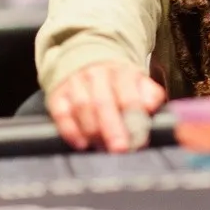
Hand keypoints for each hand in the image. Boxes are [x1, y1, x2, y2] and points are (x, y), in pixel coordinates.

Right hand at [48, 62, 164, 152]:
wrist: (90, 62)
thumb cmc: (118, 82)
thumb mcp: (139, 83)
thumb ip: (150, 94)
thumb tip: (150, 106)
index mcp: (121, 72)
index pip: (128, 94)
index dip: (133, 117)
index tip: (138, 138)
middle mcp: (97, 75)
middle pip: (103, 102)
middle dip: (112, 128)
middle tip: (120, 148)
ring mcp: (75, 83)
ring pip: (82, 107)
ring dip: (92, 131)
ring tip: (102, 147)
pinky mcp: (58, 94)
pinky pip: (61, 113)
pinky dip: (70, 130)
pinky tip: (81, 143)